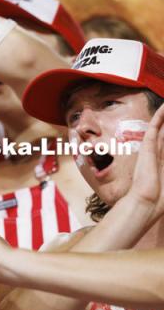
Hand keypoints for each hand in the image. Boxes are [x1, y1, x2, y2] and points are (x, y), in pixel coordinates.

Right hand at [127, 103, 163, 222]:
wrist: (146, 202)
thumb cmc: (159, 198)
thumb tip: (160, 163)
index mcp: (163, 164)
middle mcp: (158, 154)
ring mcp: (152, 150)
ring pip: (160, 128)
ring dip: (163, 118)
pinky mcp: (148, 147)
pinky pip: (154, 127)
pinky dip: (159, 117)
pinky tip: (163, 107)